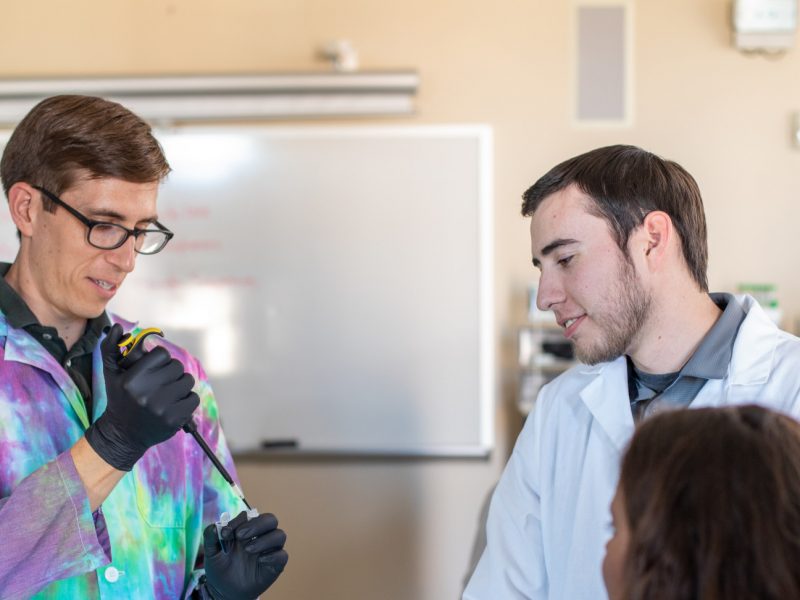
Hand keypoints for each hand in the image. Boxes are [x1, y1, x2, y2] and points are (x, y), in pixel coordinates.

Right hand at [85, 323, 199, 470]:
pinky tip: (173, 405)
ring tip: (167, 393)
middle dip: (171, 372)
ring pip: (187, 381)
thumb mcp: (111, 374)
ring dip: (180, 385)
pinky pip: (193, 398)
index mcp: (131, 379)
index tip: (153, 368)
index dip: (159, 359)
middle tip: (161, 381)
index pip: (162, 354)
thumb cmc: (119, 399)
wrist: (123, 434)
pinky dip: (187, 400)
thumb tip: (116, 327)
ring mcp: (161, 407)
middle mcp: (146, 393)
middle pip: (177, 366)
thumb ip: (111, 348)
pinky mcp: (174, 419)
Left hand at [203, 511, 287, 599]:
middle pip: (270, 520)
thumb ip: (210, 537)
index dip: (239, 521)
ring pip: (279, 535)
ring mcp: (269, 550)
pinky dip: (273, 556)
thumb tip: (214, 526)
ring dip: (265, 540)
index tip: (225, 532)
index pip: (250, 516)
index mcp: (247, 529)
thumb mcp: (211, 552)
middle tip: (240, 535)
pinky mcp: (275, 565)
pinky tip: (260, 560)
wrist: (224, 590)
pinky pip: (282, 556)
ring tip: (248, 549)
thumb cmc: (220, 567)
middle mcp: (261, 536)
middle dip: (256, 524)